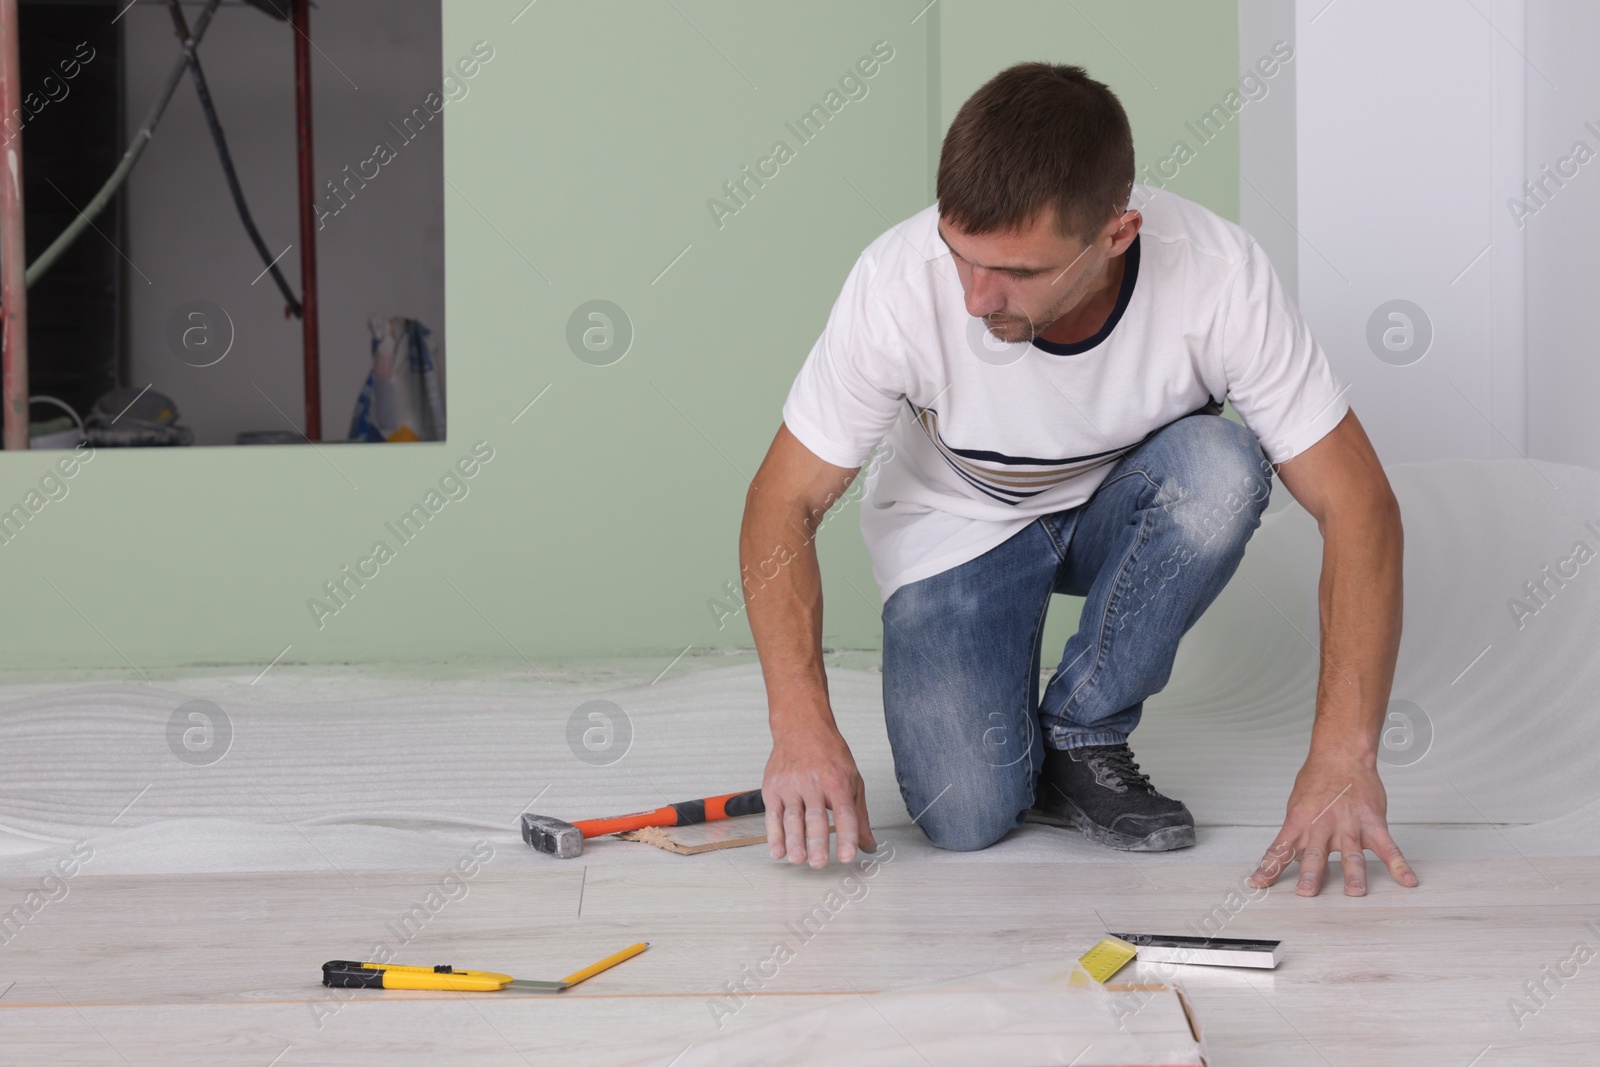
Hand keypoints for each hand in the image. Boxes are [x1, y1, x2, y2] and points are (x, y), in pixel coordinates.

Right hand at [763, 726, 875, 867]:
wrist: (801, 727)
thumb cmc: (828, 754)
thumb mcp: (852, 780)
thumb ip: (859, 816)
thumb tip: (869, 845)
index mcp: (837, 782)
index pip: (845, 813)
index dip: (847, 836)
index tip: (847, 855)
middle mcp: (813, 783)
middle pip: (815, 817)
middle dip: (817, 842)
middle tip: (819, 863)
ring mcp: (790, 785)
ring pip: (792, 817)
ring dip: (794, 841)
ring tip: (798, 859)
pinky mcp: (772, 788)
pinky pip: (772, 814)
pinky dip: (774, 834)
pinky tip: (777, 850)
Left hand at [1247, 756, 1417, 896]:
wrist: (1341, 755)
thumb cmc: (1318, 779)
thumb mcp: (1296, 805)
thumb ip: (1295, 833)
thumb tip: (1288, 856)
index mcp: (1300, 822)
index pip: (1279, 849)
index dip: (1268, 869)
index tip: (1257, 885)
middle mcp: (1322, 826)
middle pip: (1314, 854)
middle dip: (1310, 875)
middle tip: (1307, 893)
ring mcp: (1349, 825)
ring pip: (1351, 854)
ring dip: (1353, 875)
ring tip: (1355, 892)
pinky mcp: (1372, 823)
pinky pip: (1388, 848)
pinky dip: (1399, 865)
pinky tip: (1407, 880)